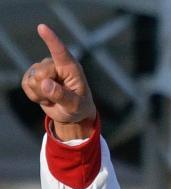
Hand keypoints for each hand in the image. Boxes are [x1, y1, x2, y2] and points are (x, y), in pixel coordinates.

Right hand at [20, 24, 95, 139]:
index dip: (51, 40)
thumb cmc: (79, 107)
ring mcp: (43, 68)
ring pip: (32, 80)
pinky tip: (45, 97)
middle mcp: (56, 64)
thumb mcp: (75, 106)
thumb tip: (45, 83)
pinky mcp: (33, 75)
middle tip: (59, 97)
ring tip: (54, 97)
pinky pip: (26, 85)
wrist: (72, 113)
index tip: (42, 27)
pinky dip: (34, 96)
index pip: (60, 52)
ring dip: (41, 94)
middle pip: (41, 73)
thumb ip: (62, 95)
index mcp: (71, 68)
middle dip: (46, 89)